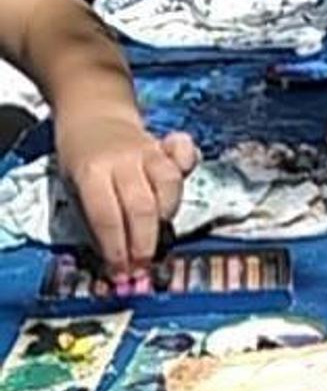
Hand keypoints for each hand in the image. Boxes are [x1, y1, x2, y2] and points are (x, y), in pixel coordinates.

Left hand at [55, 117, 197, 284]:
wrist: (93, 117)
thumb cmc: (82, 160)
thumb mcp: (74, 188)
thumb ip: (96, 218)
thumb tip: (117, 260)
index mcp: (91, 172)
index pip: (107, 216)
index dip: (116, 250)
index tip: (120, 273)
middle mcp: (123, 161)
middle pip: (142, 205)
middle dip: (144, 243)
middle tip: (142, 266)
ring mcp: (148, 151)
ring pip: (169, 183)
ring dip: (167, 214)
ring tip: (159, 230)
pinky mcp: (167, 146)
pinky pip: (185, 154)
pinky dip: (188, 165)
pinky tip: (184, 175)